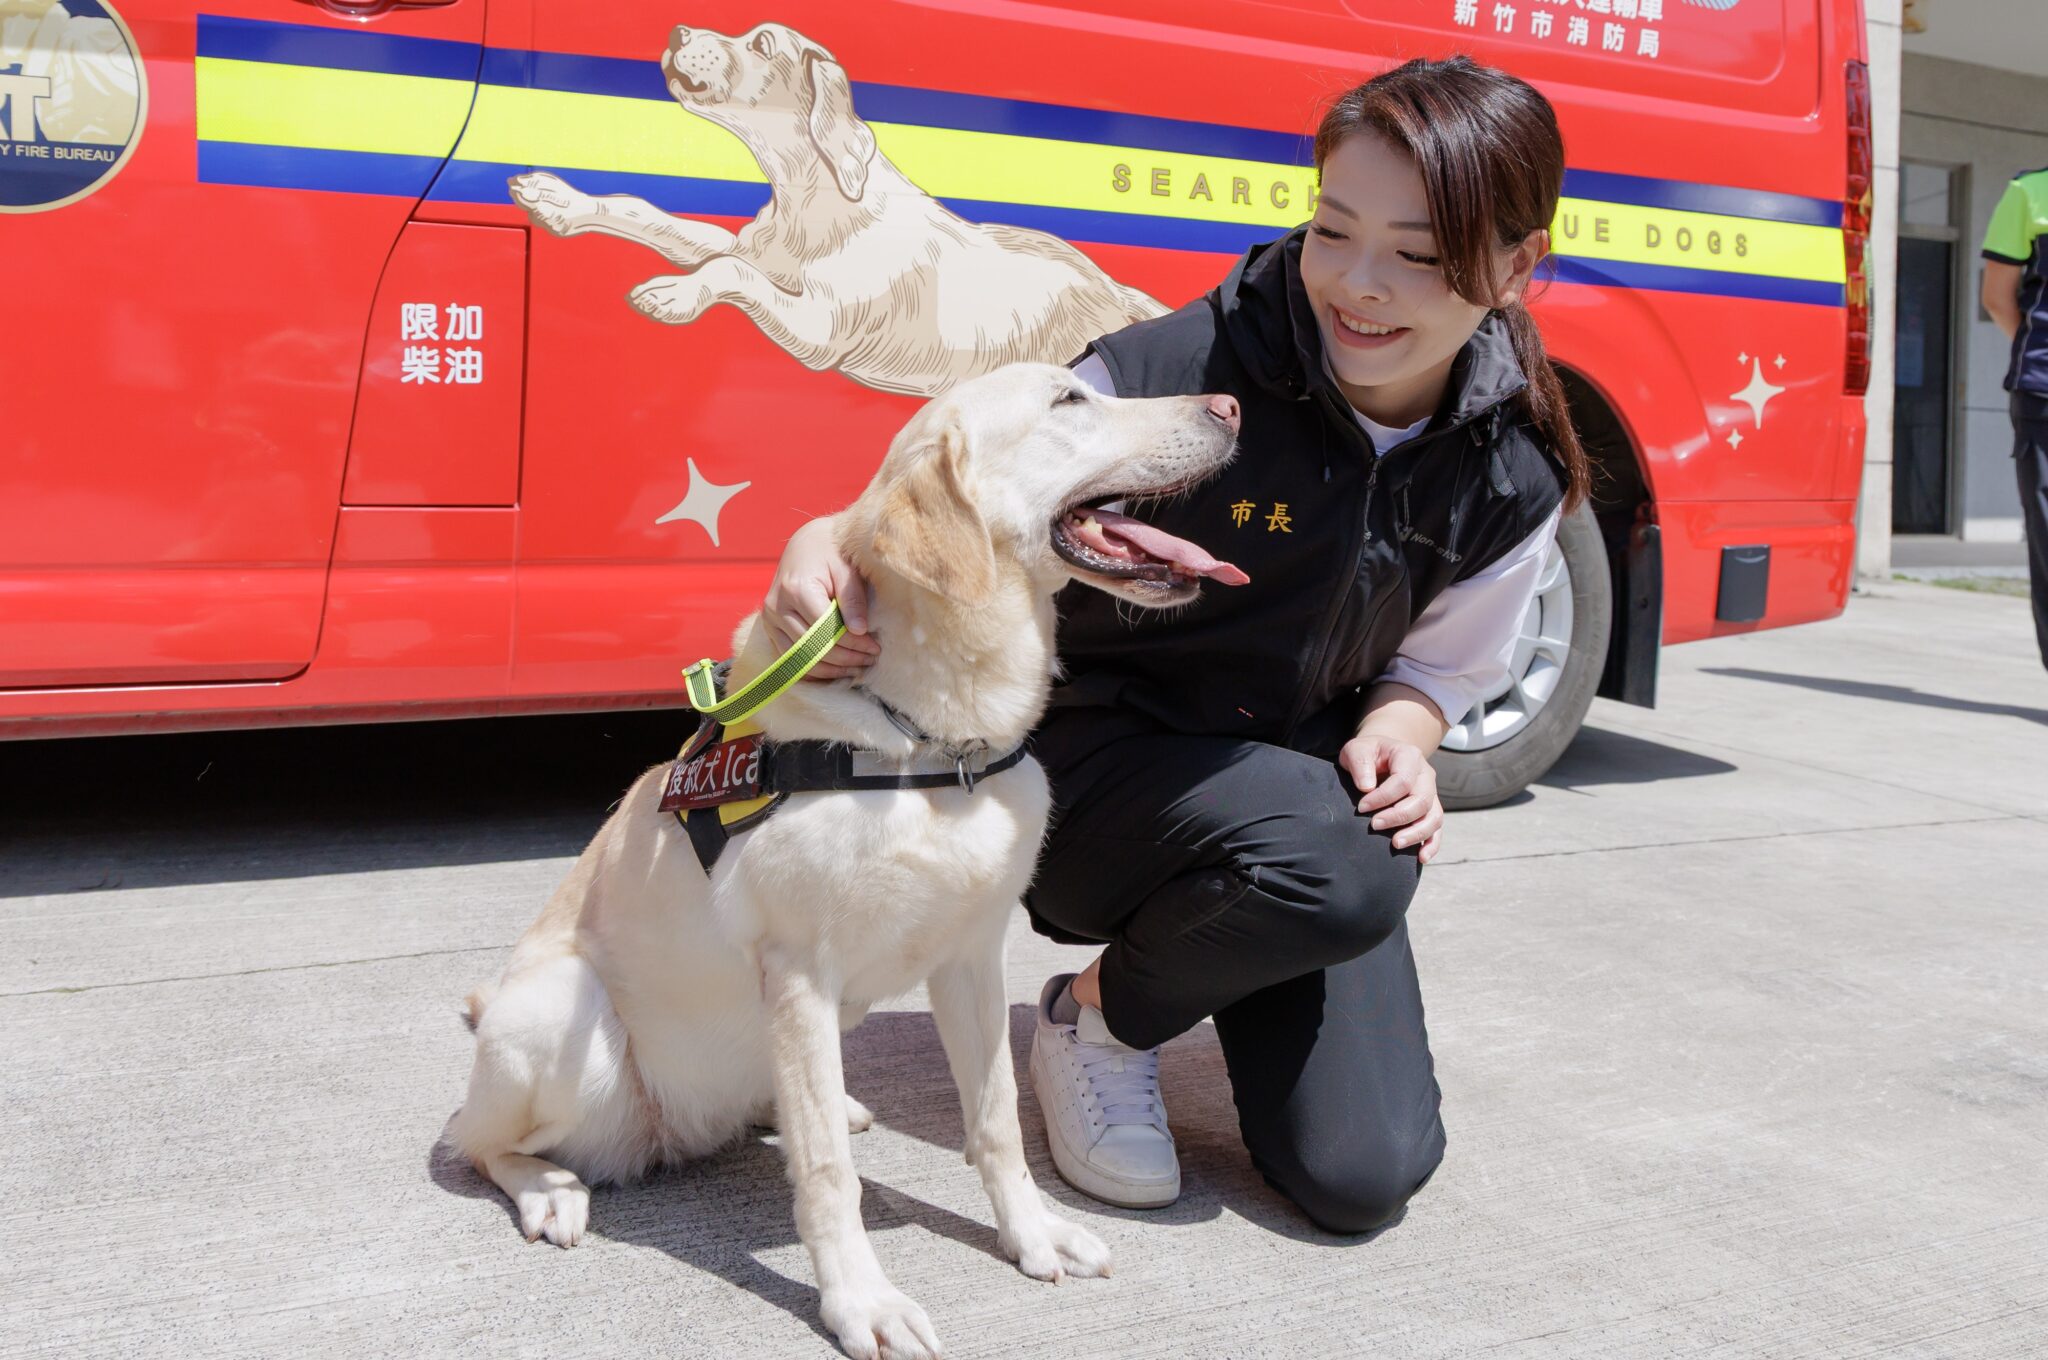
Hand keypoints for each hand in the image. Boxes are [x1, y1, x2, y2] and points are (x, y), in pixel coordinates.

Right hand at [762, 517, 879, 679]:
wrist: (806, 544)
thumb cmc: (831, 553)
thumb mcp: (846, 570)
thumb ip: (853, 600)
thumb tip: (860, 631)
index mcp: (796, 589)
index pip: (827, 630)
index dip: (853, 644)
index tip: (875, 648)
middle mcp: (777, 607)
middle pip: (813, 647)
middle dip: (845, 658)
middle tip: (871, 659)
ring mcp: (770, 619)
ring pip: (800, 659)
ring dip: (831, 669)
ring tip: (858, 666)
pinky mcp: (770, 628)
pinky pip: (790, 659)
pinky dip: (814, 668)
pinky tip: (838, 668)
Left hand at [1338, 734, 1443, 863]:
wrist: (1381, 755)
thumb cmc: (1368, 753)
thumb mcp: (1357, 749)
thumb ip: (1360, 763)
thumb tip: (1366, 787)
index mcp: (1409, 756)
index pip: (1402, 780)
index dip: (1382, 797)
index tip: (1361, 807)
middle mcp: (1425, 775)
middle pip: (1421, 801)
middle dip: (1397, 817)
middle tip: (1374, 825)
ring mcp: (1431, 794)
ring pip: (1433, 817)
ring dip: (1416, 834)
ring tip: (1395, 844)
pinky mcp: (1430, 810)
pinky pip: (1437, 829)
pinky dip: (1432, 845)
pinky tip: (1421, 858)